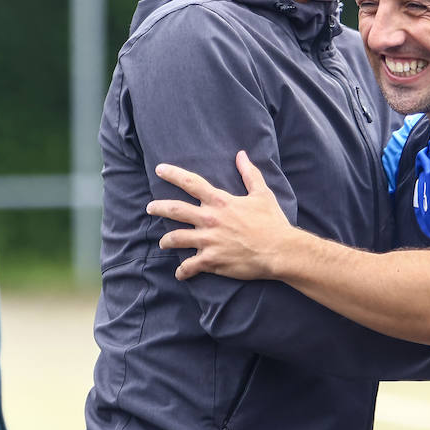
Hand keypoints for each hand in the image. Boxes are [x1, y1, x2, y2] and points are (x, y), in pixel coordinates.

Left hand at [146, 151, 296, 280]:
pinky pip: (189, 266)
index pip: (191, 183)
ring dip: (166, 241)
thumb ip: (249, 173)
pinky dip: (182, 271)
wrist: (279, 250)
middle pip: (175, 210)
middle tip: (149, 208)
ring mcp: (208, 241)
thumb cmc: (272, 222)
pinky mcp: (211, 260)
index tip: (159, 169)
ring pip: (176, 239)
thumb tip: (242, 155)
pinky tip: (179, 274)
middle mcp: (210, 219)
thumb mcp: (262, 194)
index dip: (173, 174)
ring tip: (163, 243)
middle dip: (158, 207)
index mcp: (220, 201)